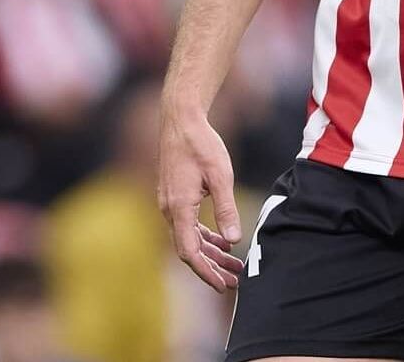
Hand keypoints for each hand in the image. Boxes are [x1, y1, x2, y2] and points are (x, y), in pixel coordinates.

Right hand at [156, 102, 245, 291]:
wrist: (181, 119)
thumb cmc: (201, 144)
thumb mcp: (220, 175)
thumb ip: (226, 208)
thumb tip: (233, 239)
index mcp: (178, 207)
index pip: (189, 252)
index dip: (206, 272)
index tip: (223, 285)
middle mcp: (168, 209)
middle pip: (188, 249)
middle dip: (211, 268)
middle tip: (235, 281)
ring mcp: (169, 203)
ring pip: (188, 238)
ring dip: (210, 253)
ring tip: (233, 265)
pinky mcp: (173, 196)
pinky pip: (187, 225)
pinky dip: (204, 237)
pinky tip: (222, 241)